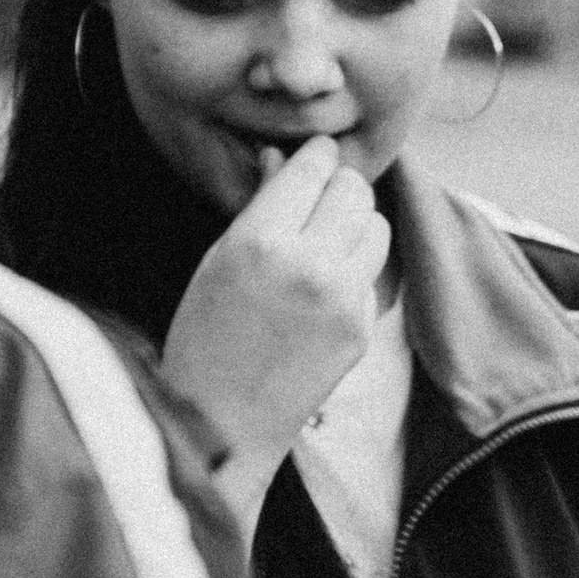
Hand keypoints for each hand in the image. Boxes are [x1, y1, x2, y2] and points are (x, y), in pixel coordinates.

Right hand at [160, 137, 389, 505]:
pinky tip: (323, 285)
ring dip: (354, 222)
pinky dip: (355, 267)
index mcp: (260, 242)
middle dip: (337, 186)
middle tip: (319, 196)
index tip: (316, 153)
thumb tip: (279, 156)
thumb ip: (258, 207)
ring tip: (324, 238)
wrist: (222, 424)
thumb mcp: (217, 261)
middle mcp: (309, 265)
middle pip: (354, 189)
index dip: (317, 154)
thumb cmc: (201, 338)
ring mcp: (342, 299)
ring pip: (376, 225)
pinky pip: (372, 272)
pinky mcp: (362, 328)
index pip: (312, 169)